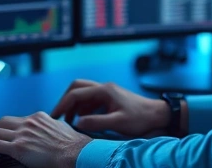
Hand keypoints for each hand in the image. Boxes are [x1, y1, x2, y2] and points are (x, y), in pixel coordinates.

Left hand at [0, 111, 90, 167]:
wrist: (77, 153)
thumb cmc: (74, 148)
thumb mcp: (62, 132)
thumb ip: (50, 132)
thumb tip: (46, 139)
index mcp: (39, 118)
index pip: (17, 120)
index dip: (6, 128)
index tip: (0, 134)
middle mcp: (29, 122)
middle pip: (1, 122)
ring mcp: (23, 133)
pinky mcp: (19, 147)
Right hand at [50, 79, 168, 137]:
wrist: (157, 115)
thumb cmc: (140, 118)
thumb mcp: (117, 123)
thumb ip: (96, 122)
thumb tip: (77, 123)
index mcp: (104, 90)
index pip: (76, 93)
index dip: (63, 104)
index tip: (54, 117)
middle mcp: (104, 88)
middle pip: (77, 87)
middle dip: (66, 100)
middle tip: (59, 116)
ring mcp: (107, 92)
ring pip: (83, 93)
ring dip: (74, 105)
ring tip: (68, 121)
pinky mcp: (110, 99)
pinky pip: (90, 100)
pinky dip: (82, 108)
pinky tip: (81, 120)